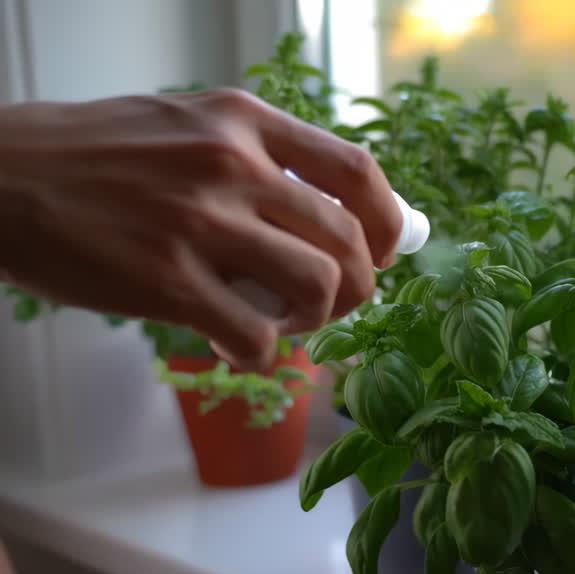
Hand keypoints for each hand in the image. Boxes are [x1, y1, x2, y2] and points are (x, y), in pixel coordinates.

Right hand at [0, 88, 402, 369]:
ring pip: (317, 286)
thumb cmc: (92, 155)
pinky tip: (237, 350)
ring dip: (315, 321)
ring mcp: (201, 222)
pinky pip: (255, 333)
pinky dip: (261, 354)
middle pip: (348, 240)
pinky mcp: (166, 279)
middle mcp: (233, 164)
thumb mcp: (187, 124)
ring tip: (282, 325)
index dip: (387, 221)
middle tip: (333, 305)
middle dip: (359, 287)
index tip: (382, 250)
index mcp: (243, 122)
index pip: (357, 170)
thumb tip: (329, 212)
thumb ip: (256, 157)